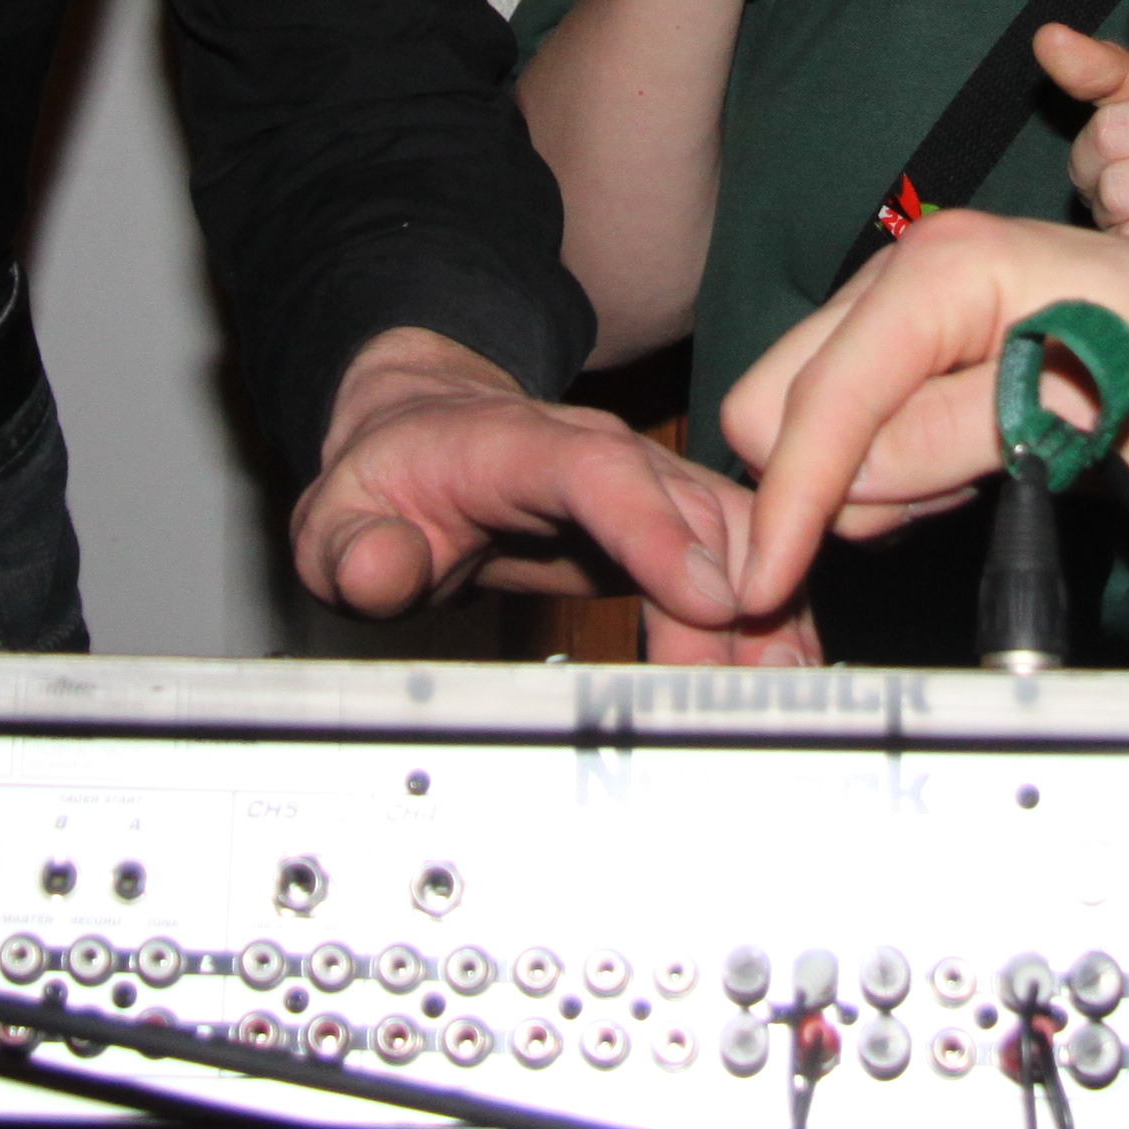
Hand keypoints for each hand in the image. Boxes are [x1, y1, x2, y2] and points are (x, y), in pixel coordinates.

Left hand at [292, 329, 817, 662]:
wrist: (421, 438)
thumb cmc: (390, 483)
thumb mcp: (338, 518)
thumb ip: (351, 549)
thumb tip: (382, 570)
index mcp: (518, 446)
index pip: (600, 474)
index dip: (660, 533)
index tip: (708, 600)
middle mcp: (601, 455)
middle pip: (690, 508)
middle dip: (734, 598)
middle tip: (751, 691)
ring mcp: (646, 485)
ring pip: (734, 528)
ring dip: (770, 607)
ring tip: (790, 690)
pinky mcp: (671, 523)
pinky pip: (740, 555)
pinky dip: (772, 608)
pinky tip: (789, 668)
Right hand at [717, 211, 1128, 618]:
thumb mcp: (1067, 422)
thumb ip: (943, 444)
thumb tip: (846, 489)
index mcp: (940, 270)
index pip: (818, 396)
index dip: (790, 496)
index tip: (768, 580)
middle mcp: (907, 269)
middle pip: (779, 395)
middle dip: (823, 477)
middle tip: (926, 509)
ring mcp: (905, 301)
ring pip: (810, 413)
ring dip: (866, 474)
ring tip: (973, 473)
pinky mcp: (913, 338)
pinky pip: (854, 417)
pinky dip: (889, 464)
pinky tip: (965, 461)